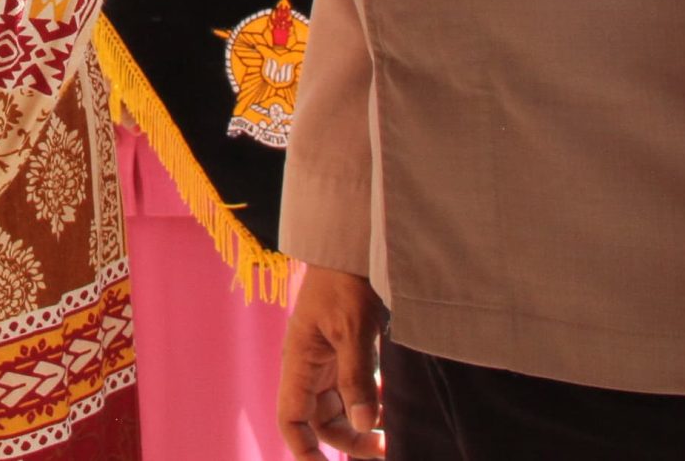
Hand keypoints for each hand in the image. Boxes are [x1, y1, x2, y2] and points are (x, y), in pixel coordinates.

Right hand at [278, 264, 387, 458]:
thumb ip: (357, 378)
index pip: (291, 419)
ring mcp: (328, 359)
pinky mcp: (346, 350)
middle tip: (384, 449)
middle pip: (321, 421)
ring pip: (340, 408)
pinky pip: (356, 389)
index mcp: (299, 362)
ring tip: (393, 432)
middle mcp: (309, 366)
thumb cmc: (344, 282)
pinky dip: (372, 401)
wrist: (351, 244)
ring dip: (363, 423)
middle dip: (348, 441)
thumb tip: (364, 423)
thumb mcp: (354, 329)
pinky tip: (393, 403)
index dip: (303, 450)